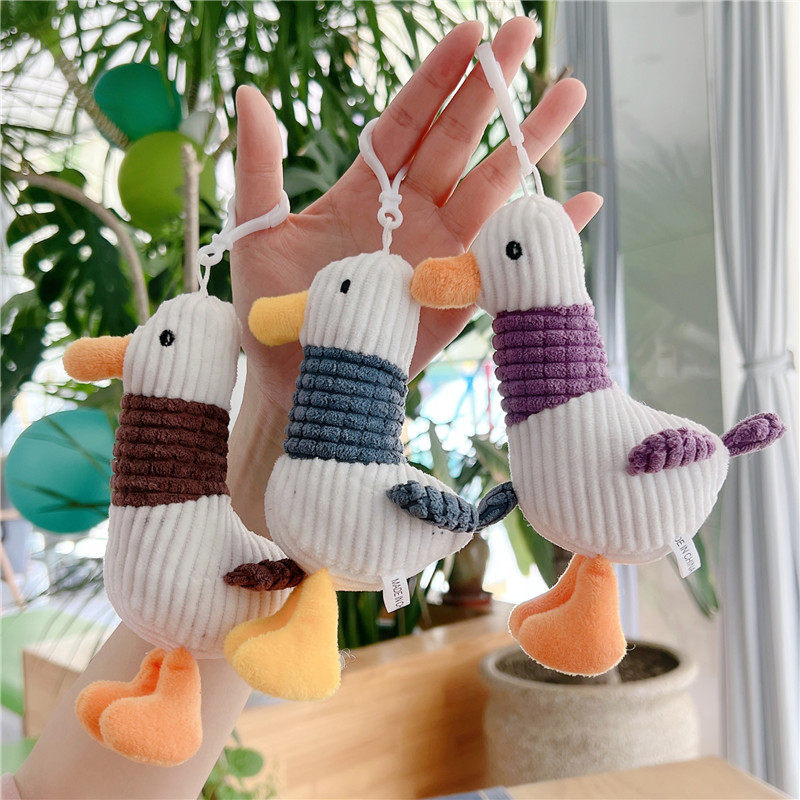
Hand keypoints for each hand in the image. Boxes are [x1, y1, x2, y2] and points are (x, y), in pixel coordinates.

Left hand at [228, 18, 601, 533]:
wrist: (295, 379)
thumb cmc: (270, 309)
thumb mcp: (256, 233)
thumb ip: (260, 167)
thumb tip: (251, 95)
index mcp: (364, 191)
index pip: (406, 121)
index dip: (435, 78)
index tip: (466, 32)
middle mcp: (410, 212)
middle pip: (458, 140)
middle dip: (490, 87)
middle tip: (524, 30)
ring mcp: (439, 252)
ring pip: (492, 187)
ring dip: (531, 143)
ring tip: (569, 94)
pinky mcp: (457, 296)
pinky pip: (506, 258)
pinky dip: (545, 233)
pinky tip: (583, 204)